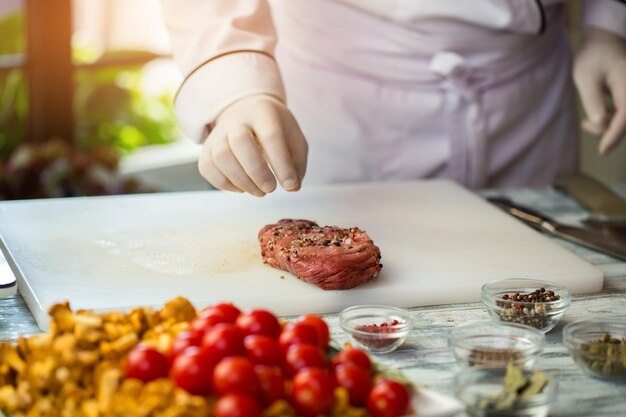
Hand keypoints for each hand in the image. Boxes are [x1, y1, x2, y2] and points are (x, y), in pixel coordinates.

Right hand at [198, 95, 307, 195]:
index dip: (281, 163)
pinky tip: (242, 188)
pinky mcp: (206, 149)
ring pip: (221, 157)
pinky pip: (208, 168)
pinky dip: (226, 184)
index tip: (290, 185)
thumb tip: (292, 187)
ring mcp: (217, 133)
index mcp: (263, 113)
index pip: (271, 136)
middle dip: (257, 171)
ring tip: (259, 191)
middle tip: (271, 189)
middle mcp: (236, 120)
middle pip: (240, 142)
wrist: (245, 111)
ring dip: (241, 181)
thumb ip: (297, 162)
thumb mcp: (293, 138)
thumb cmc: (274, 128)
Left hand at [574, 27, 625, 154]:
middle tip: (586, 126)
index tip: (602, 151)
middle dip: (609, 131)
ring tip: (587, 123)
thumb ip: (593, 100)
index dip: (614, 135)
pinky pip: (625, 113)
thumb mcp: (585, 77)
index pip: (625, 116)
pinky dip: (612, 120)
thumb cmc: (593, 55)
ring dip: (609, 126)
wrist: (605, 38)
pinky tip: (596, 118)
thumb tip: (601, 124)